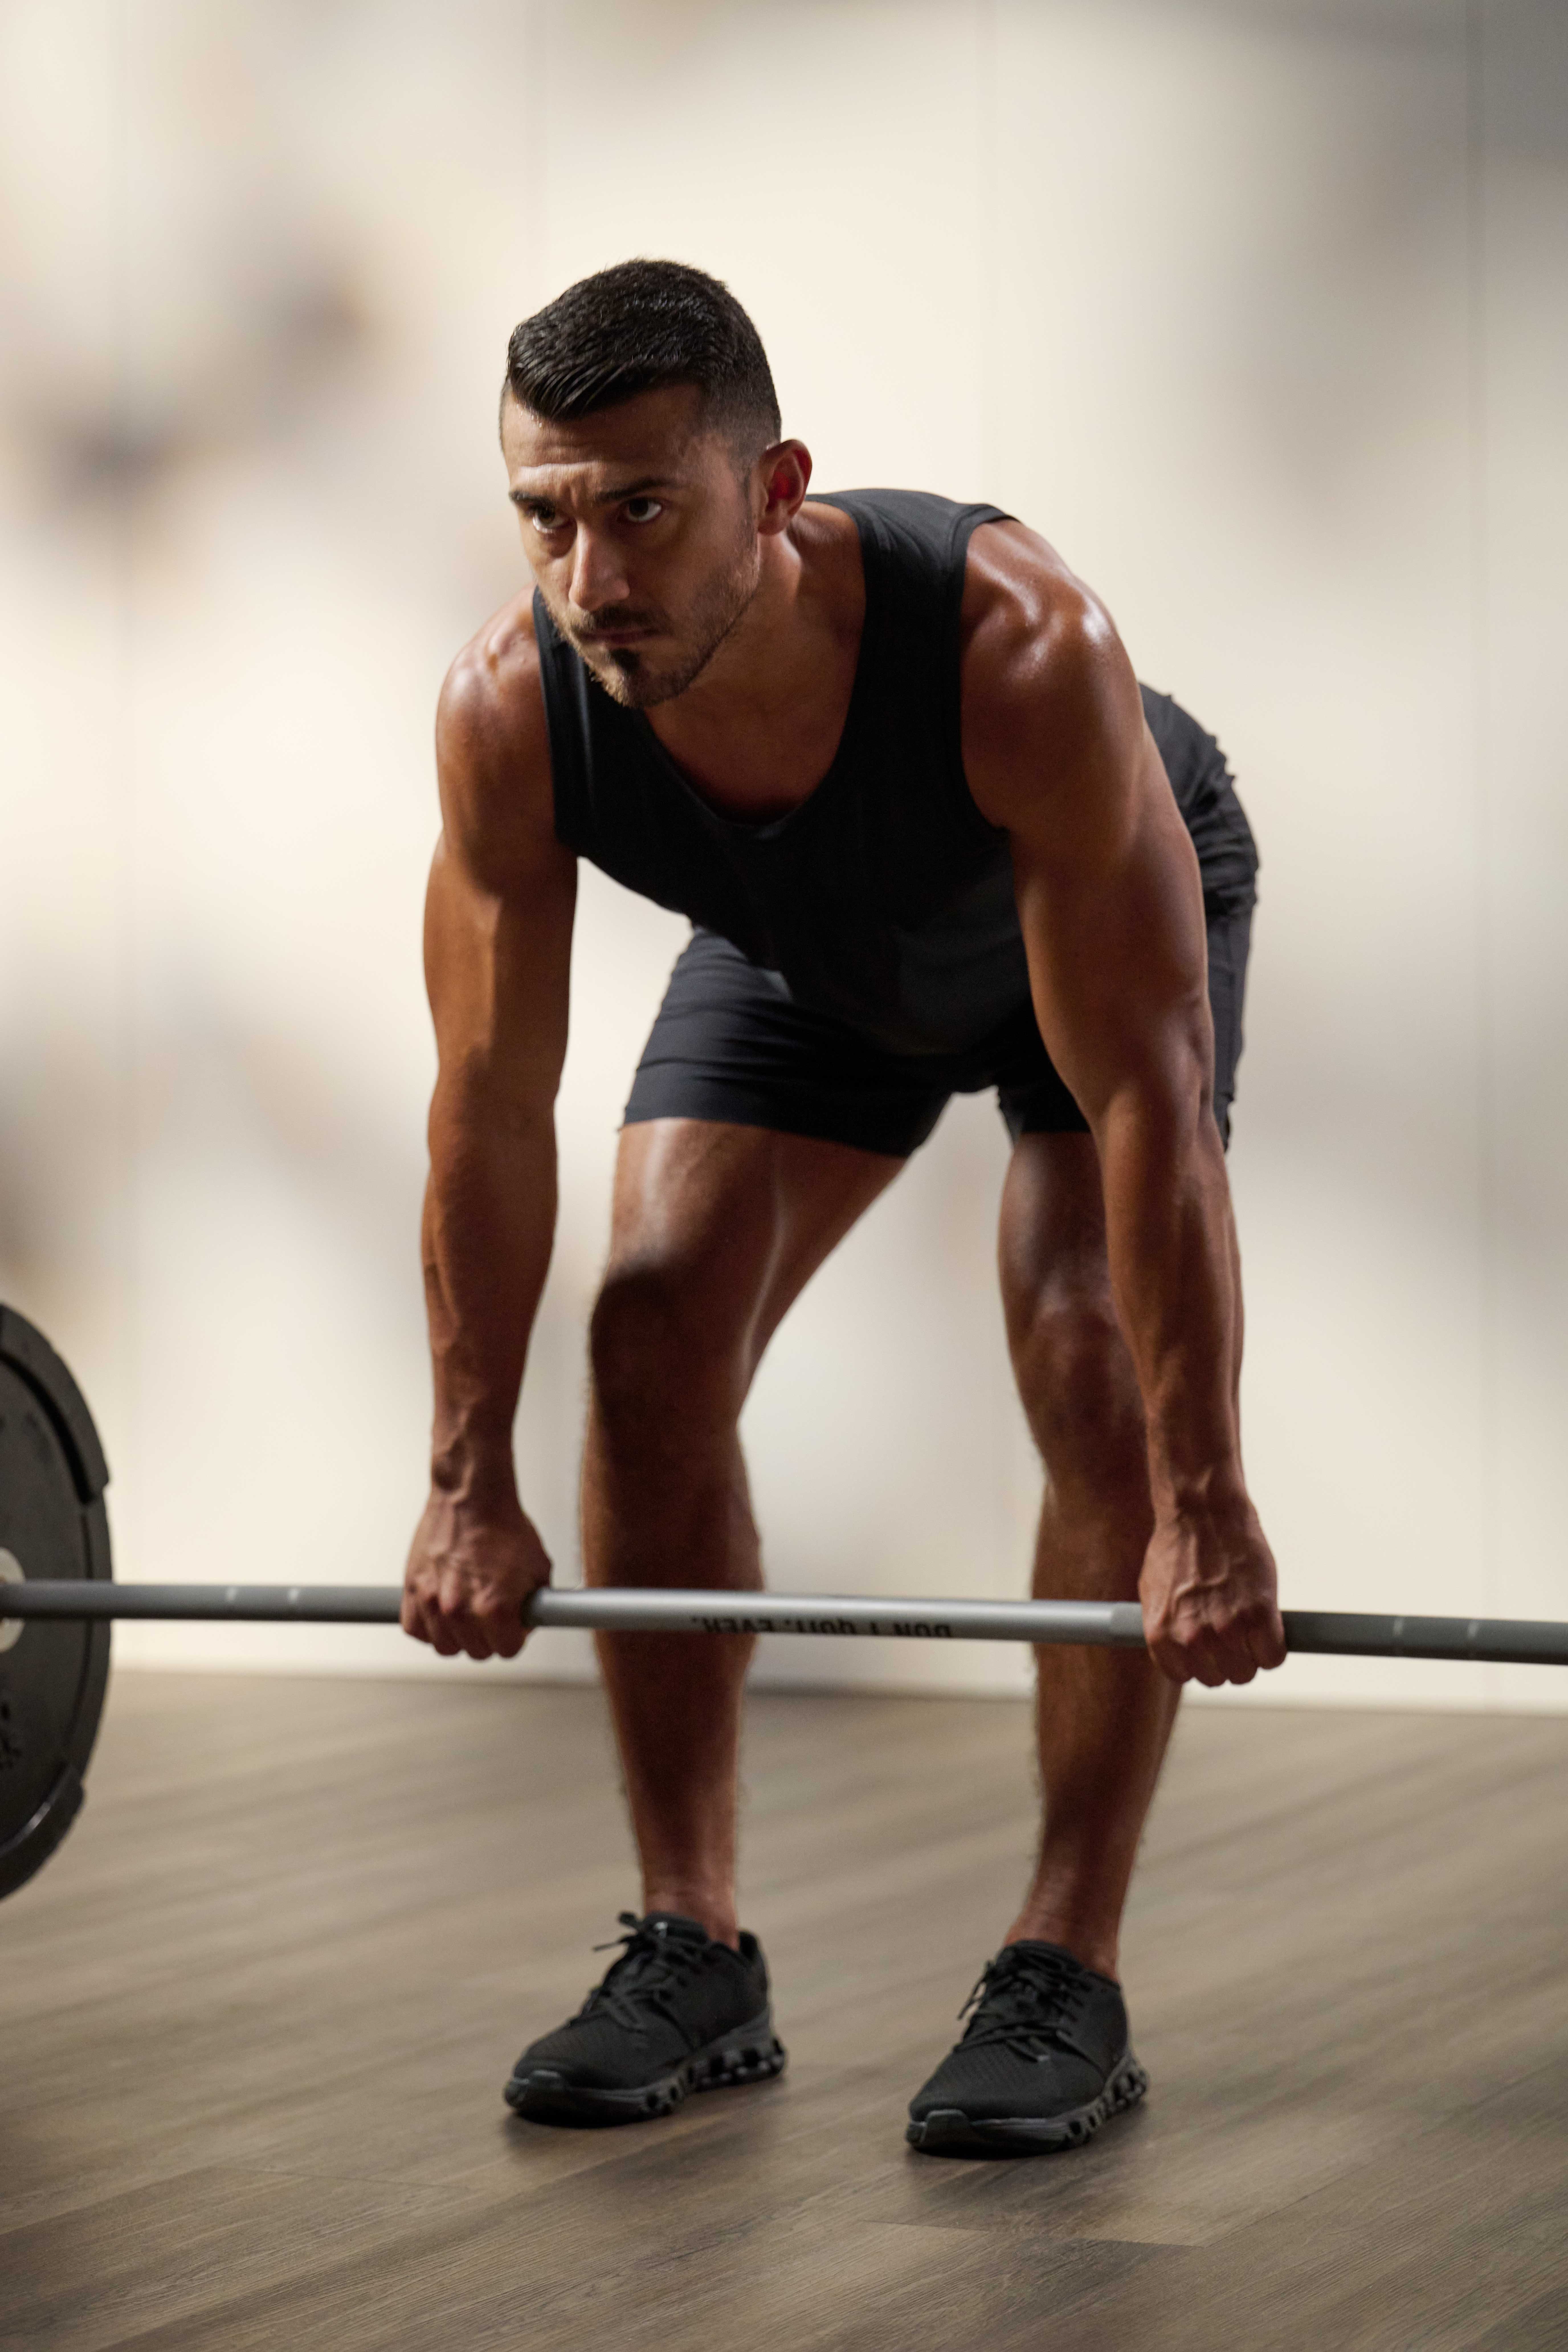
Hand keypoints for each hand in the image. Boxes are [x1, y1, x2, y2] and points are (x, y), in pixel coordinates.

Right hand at [402, 1485, 552, 1659]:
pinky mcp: (412, 1591)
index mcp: (495, 1609)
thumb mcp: (538, 1568)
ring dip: (458, 1634)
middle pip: (477, 1652)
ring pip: (445, 1646)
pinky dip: (428, 1624)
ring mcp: (432, 1602)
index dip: (514, 1636)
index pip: (508, 1650)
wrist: (471, 1497)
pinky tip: (442, 1610)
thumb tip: (531, 1621)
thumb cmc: (503, 1526)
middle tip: (490, 1613)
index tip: (512, 1625)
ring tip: (467, 1610)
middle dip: (488, 1636)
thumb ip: (534, 1604)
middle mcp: (461, 1611)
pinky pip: (416, 1629)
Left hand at [1140, 1498, 1285, 1686]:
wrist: (1202, 1511)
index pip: (1187, 1675)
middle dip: (1227, 1658)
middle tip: (1232, 1632)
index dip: (1201, 1661)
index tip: (1208, 1646)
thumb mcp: (1155, 1592)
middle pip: (1220, 1677)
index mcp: (1162, 1634)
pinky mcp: (1259, 1615)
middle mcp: (1192, 1637)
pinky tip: (1267, 1627)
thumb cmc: (1178, 1546)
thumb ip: (1166, 1628)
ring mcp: (1227, 1628)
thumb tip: (1178, 1651)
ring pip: (1247, 1670)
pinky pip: (1273, 1657)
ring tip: (1247, 1624)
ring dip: (1251, 1653)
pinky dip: (1273, 1647)